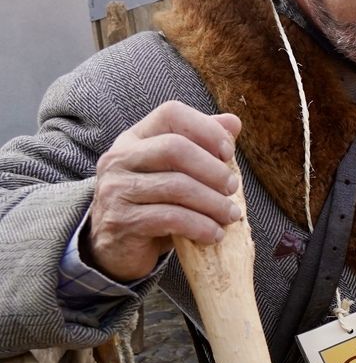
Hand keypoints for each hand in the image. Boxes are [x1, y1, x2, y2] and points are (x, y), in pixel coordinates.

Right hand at [86, 101, 242, 282]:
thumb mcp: (177, 173)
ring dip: (213, 203)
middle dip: (213, 169)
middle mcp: (119, 158)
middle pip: (174, 148)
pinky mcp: (121, 221)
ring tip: (231, 215)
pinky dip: (201, 226)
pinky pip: (171, 218)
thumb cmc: (154, 205)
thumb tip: (233, 122)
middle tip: (233, 188)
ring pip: (176, 186)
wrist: (117, 248)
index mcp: (134, 139)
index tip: (228, 153)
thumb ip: (202, 147)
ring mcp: (116, 189)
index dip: (206, 129)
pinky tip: (214, 234)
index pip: (171, 114)